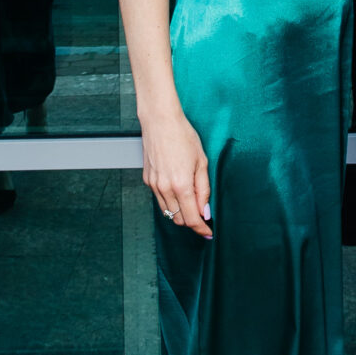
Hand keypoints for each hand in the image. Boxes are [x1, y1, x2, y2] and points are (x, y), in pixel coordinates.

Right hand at [142, 108, 212, 238]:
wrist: (160, 121)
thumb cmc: (183, 137)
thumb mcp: (202, 162)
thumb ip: (203, 190)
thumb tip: (205, 211)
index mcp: (181, 185)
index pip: (192, 218)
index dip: (201, 229)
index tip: (208, 233)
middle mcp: (165, 188)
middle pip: (178, 219)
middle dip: (192, 221)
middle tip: (203, 215)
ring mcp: (154, 185)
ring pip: (168, 212)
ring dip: (180, 213)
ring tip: (192, 202)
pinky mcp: (147, 180)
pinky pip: (160, 199)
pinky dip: (170, 201)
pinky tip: (179, 191)